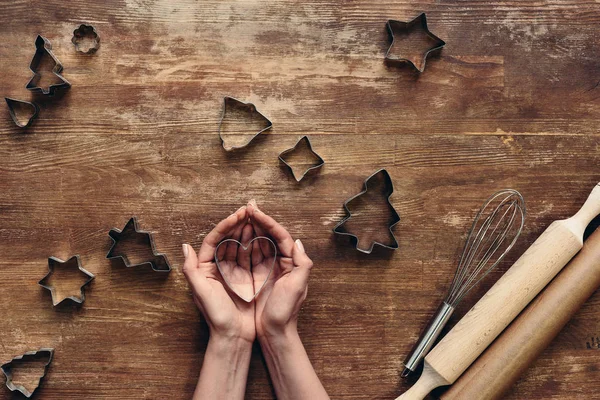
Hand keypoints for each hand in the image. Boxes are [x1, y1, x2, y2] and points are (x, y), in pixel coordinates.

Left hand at [182, 206, 255, 342]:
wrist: (233, 336)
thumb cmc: (216, 315)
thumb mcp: (201, 292)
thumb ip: (191, 269)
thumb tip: (186, 246)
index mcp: (204, 268)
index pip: (213, 239)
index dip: (225, 225)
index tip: (238, 214)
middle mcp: (216, 268)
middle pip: (226, 239)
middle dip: (237, 224)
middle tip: (249, 210)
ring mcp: (231, 273)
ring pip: (239, 246)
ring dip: (246, 231)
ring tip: (256, 218)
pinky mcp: (244, 279)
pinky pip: (249, 258)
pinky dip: (254, 246)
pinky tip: (262, 236)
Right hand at [247, 200, 328, 399]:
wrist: (274, 333)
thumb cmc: (286, 312)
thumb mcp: (298, 287)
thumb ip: (303, 263)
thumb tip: (297, 241)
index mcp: (293, 262)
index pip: (281, 235)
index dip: (268, 221)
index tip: (254, 210)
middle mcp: (282, 262)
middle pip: (270, 235)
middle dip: (259, 220)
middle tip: (247, 205)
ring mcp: (269, 269)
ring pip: (260, 243)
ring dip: (252, 228)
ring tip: (241, 215)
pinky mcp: (258, 277)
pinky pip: (251, 256)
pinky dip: (245, 244)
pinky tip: (237, 236)